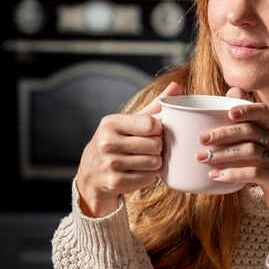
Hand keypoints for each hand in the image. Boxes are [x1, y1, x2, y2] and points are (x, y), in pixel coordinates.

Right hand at [76, 82, 181, 217]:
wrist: (92, 172)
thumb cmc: (117, 141)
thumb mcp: (129, 121)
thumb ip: (154, 105)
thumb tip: (177, 86)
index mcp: (111, 123)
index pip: (151, 124)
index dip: (159, 129)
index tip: (154, 131)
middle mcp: (108, 143)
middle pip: (155, 145)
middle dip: (158, 147)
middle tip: (150, 148)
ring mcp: (110, 164)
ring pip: (154, 163)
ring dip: (155, 163)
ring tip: (145, 159)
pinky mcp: (115, 182)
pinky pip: (148, 179)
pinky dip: (149, 177)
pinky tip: (139, 172)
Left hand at [197, 87, 268, 248]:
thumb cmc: (264, 166)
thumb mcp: (257, 145)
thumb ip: (243, 124)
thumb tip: (232, 91)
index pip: (262, 112)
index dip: (247, 110)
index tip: (228, 113)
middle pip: (250, 131)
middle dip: (224, 133)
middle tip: (202, 138)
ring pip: (250, 151)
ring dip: (223, 154)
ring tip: (202, 157)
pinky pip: (254, 173)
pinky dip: (232, 173)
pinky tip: (215, 175)